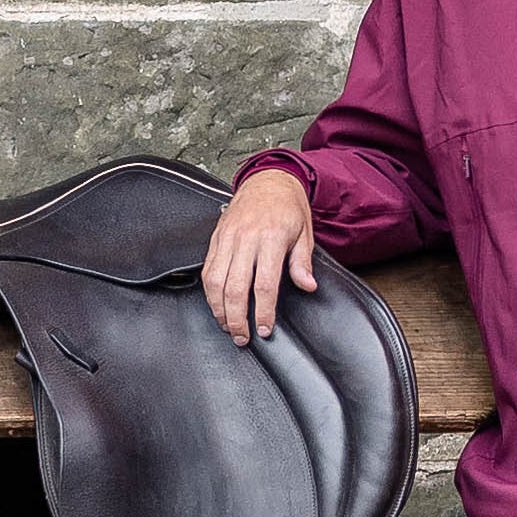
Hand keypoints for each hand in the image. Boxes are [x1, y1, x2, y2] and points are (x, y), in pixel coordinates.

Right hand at [201, 168, 317, 344]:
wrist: (268, 179)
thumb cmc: (288, 207)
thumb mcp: (304, 233)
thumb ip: (302, 263)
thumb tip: (307, 286)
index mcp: (272, 238)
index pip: (264, 284)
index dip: (263, 311)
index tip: (264, 328)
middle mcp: (246, 239)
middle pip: (235, 288)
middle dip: (237, 318)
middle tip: (242, 336)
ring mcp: (228, 238)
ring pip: (216, 281)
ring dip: (220, 309)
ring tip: (227, 326)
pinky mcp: (216, 238)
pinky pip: (208, 270)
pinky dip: (209, 292)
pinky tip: (217, 305)